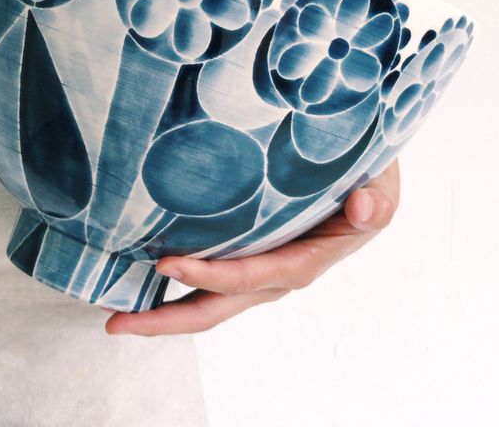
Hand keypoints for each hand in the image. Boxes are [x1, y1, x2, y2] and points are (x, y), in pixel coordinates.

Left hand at [104, 158, 399, 335]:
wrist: (363, 175)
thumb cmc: (368, 178)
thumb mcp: (382, 183)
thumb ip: (376, 200)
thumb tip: (362, 208)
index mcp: (306, 259)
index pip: (250, 277)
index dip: (209, 275)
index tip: (166, 263)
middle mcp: (278, 273)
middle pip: (217, 307)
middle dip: (167, 319)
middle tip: (116, 322)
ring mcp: (261, 268)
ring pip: (209, 300)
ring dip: (164, 310)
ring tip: (118, 314)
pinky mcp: (251, 254)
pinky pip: (212, 278)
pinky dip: (178, 284)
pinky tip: (142, 277)